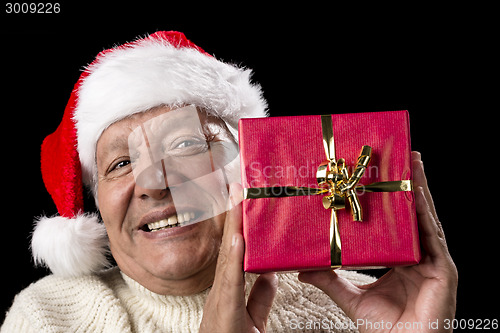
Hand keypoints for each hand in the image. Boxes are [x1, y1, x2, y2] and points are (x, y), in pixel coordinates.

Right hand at [200, 183, 277, 332]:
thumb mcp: (251, 319)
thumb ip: (260, 296)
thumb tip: (271, 274)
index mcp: (229, 289)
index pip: (235, 251)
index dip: (238, 224)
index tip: (243, 199)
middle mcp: (222, 290)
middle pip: (229, 247)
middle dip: (233, 216)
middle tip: (238, 185)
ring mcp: (221, 298)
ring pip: (228, 256)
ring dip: (233, 227)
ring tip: (237, 200)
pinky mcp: (225, 310)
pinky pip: (231, 281)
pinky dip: (234, 258)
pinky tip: (238, 239)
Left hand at [298, 152, 457, 332]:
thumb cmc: (383, 326)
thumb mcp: (349, 295)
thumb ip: (328, 279)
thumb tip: (302, 267)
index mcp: (399, 258)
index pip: (395, 222)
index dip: (390, 200)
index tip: (379, 176)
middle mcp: (417, 254)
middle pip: (412, 213)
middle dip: (408, 184)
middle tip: (402, 156)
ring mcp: (432, 260)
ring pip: (425, 217)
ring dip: (419, 188)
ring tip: (412, 162)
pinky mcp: (443, 268)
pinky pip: (432, 235)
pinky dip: (425, 213)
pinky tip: (418, 192)